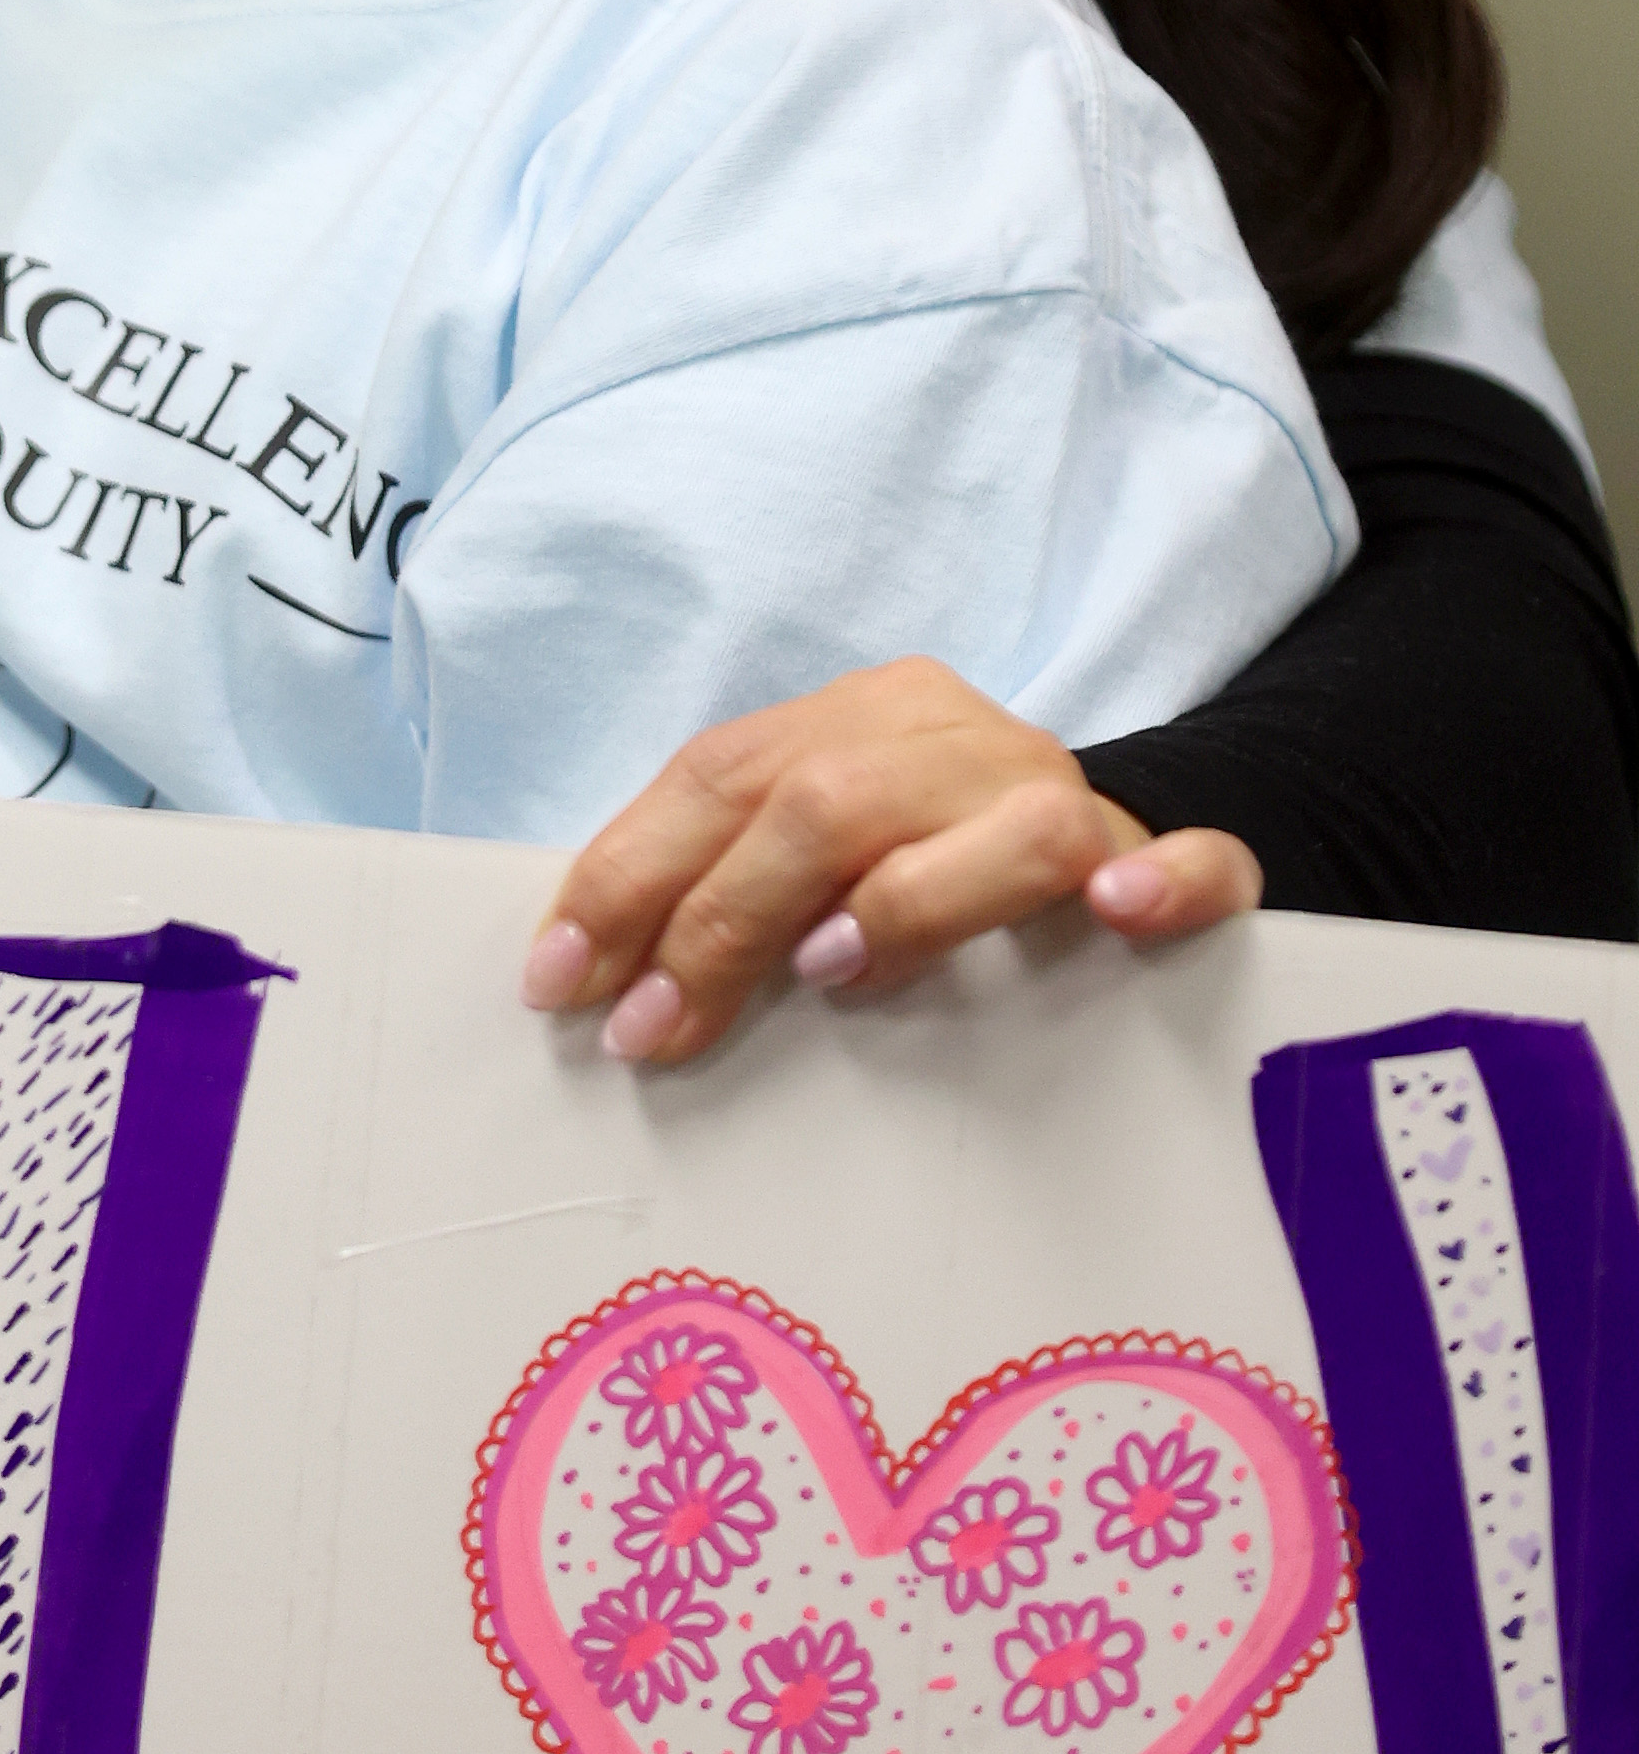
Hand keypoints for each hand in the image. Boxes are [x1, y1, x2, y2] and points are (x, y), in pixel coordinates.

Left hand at [518, 659, 1263, 1068]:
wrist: (1108, 843)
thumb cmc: (923, 870)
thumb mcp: (814, 855)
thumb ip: (732, 882)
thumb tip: (599, 974)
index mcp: (856, 718)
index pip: (719, 776)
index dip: (628, 874)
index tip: (560, 979)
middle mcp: (955, 738)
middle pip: (824, 803)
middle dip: (718, 922)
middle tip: (650, 1034)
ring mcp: (1069, 797)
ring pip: (999, 821)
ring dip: (906, 897)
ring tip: (826, 973)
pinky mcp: (1173, 862)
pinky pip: (1193, 860)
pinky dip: (1159, 880)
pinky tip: (1116, 910)